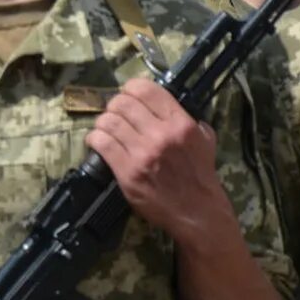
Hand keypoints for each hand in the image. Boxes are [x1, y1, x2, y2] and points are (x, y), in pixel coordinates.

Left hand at [85, 78, 232, 246]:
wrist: (197, 212)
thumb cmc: (200, 176)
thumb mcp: (204, 140)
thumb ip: (188, 120)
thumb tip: (167, 105)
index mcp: (181, 124)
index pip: (147, 90)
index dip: (131, 88)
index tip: (128, 94)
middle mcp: (161, 134)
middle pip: (123, 103)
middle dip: (114, 105)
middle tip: (115, 113)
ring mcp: (142, 153)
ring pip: (108, 121)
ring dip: (103, 122)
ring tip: (106, 128)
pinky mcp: (127, 172)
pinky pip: (102, 143)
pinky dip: (95, 138)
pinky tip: (98, 141)